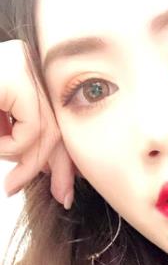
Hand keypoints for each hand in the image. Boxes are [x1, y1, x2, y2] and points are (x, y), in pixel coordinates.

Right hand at [0, 39, 75, 208]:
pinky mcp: (16, 75)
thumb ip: (19, 145)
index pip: (53, 122)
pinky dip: (12, 147)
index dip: (61, 158)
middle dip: (61, 167)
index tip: (64, 190)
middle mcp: (26, 66)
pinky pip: (32, 128)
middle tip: (63, 198)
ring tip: (4, 168)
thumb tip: (54, 170)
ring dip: (23, 159)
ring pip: (46, 131)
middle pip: (57, 125)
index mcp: (20, 78)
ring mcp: (23, 66)